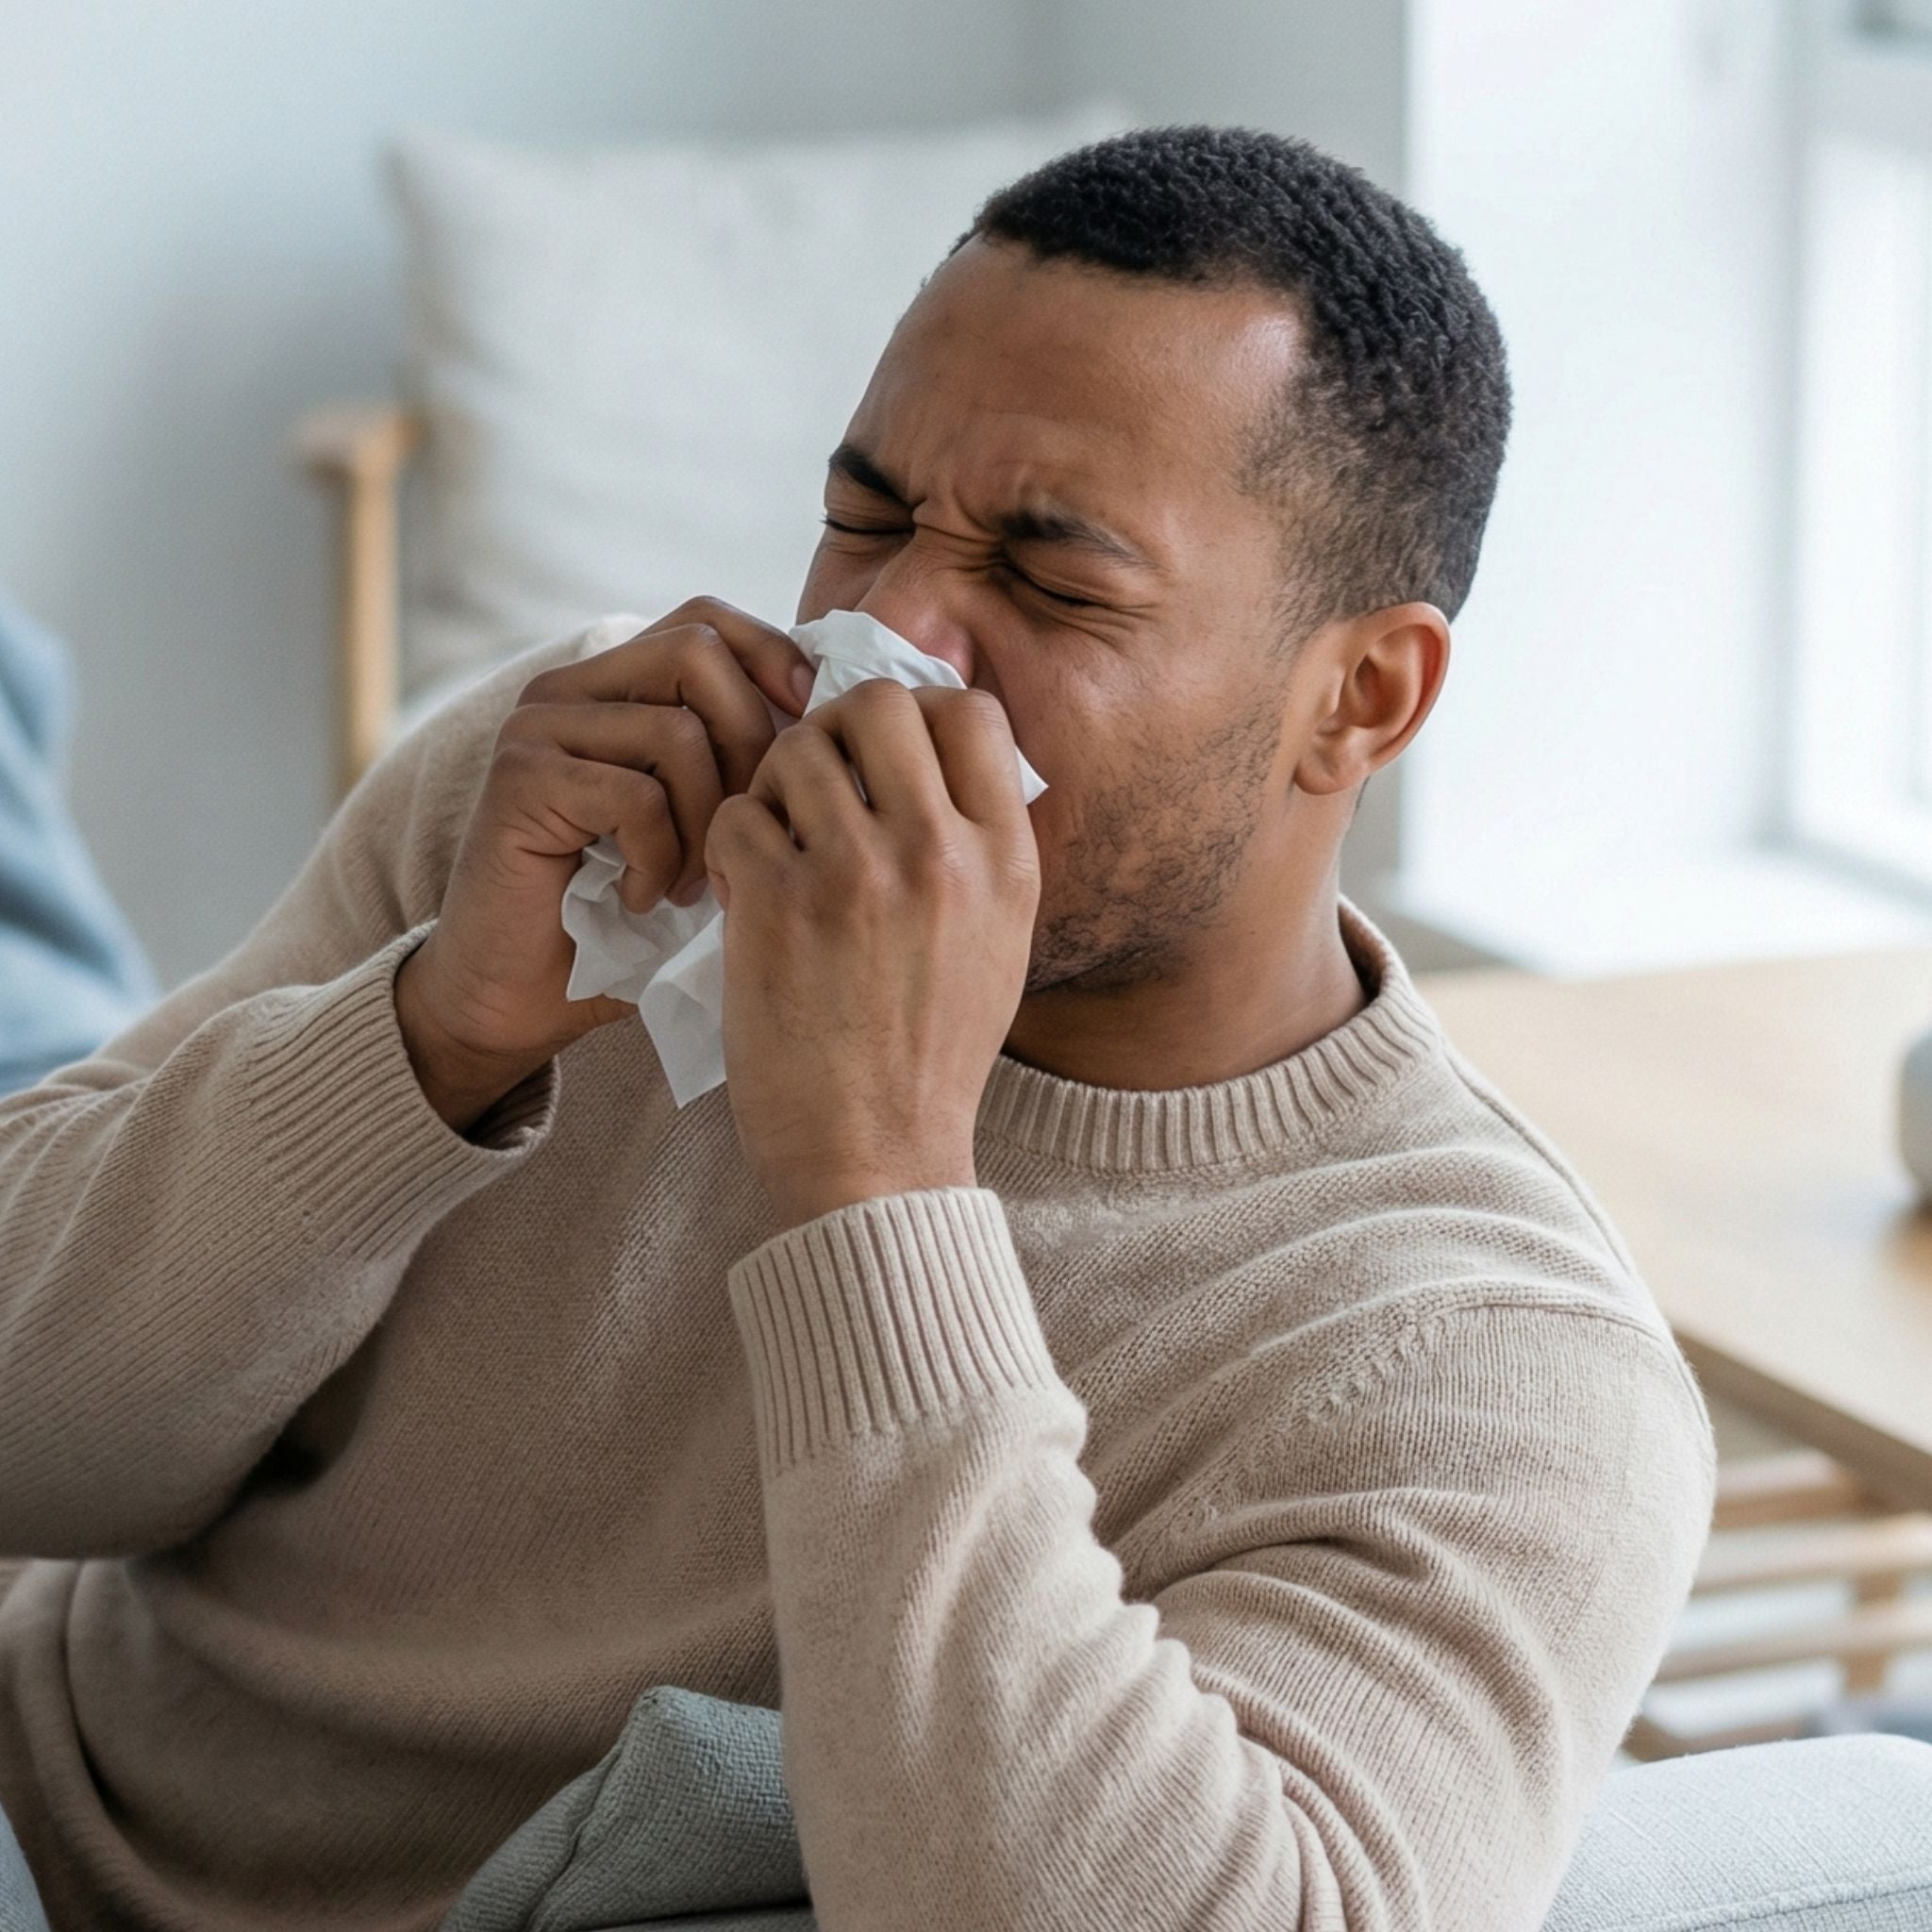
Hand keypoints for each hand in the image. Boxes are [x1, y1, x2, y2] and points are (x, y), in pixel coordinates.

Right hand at [398, 598, 813, 1125]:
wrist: (515, 999)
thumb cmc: (624, 923)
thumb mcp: (702, 832)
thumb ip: (743, 769)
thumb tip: (839, 723)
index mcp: (617, 685)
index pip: (709, 620)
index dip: (773, 661)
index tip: (811, 732)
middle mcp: (570, 689)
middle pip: (698, 651)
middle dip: (750, 742)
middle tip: (748, 830)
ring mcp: (538, 727)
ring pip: (676, 728)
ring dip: (706, 819)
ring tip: (694, 882)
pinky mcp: (519, 779)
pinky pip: (634, 793)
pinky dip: (660, 857)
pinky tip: (646, 899)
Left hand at [704, 677, 1039, 1229]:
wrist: (875, 1157)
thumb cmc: (931, 1056)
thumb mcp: (999, 942)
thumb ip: (979, 848)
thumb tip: (938, 755)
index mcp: (1006, 861)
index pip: (972, 712)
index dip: (920, 709)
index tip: (886, 750)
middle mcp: (940, 853)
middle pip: (878, 704)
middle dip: (836, 729)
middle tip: (816, 781)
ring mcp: (856, 874)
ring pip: (794, 750)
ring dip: (772, 785)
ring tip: (774, 841)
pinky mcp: (777, 905)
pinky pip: (735, 815)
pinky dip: (730, 844)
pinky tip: (745, 891)